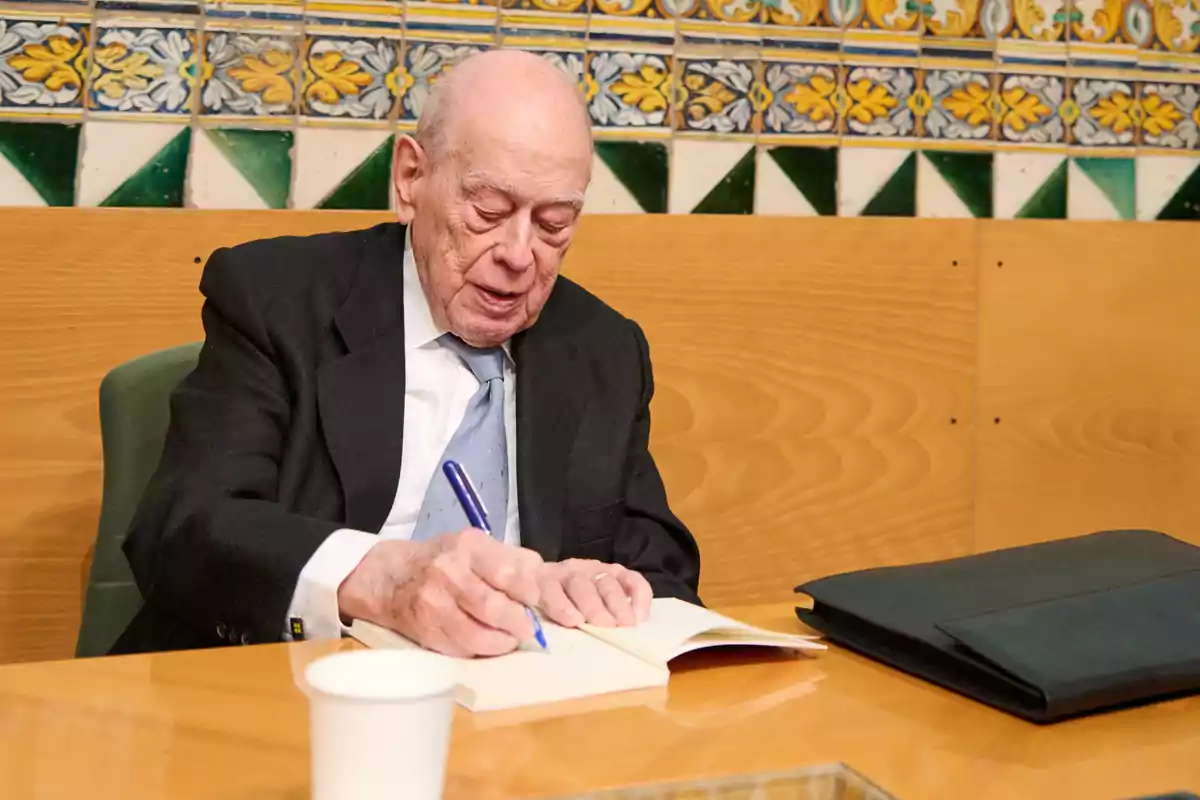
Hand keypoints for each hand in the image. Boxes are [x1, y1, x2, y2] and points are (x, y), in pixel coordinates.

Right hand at [336, 528, 542, 657]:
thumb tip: (541, 579)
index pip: (507, 572)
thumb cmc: (443, 559)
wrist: (389, 576)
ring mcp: (434, 602)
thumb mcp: (475, 545)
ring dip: (503, 641)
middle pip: (493, 606)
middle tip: (529, 629)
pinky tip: (489, 644)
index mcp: (468, 546)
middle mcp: (449, 572)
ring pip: (477, 632)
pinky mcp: (426, 629)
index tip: (535, 601)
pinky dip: (481, 649)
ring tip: (511, 639)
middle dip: (518, 622)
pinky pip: (461, 647)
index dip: (527, 592)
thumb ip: (510, 559)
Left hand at [537, 559, 651, 627]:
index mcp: (541, 583)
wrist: (549, 583)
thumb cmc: (541, 608)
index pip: (549, 589)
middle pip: (581, 584)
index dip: (561, 604)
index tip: (573, 621)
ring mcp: (593, 570)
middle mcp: (568, 572)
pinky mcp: (615, 572)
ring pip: (606, 582)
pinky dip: (639, 597)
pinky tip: (640, 616)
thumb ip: (529, 620)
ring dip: (617, 604)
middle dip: (595, 606)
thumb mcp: (528, 612)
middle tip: (606, 627)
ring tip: (626, 625)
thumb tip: (530, 637)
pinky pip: (632, 580)